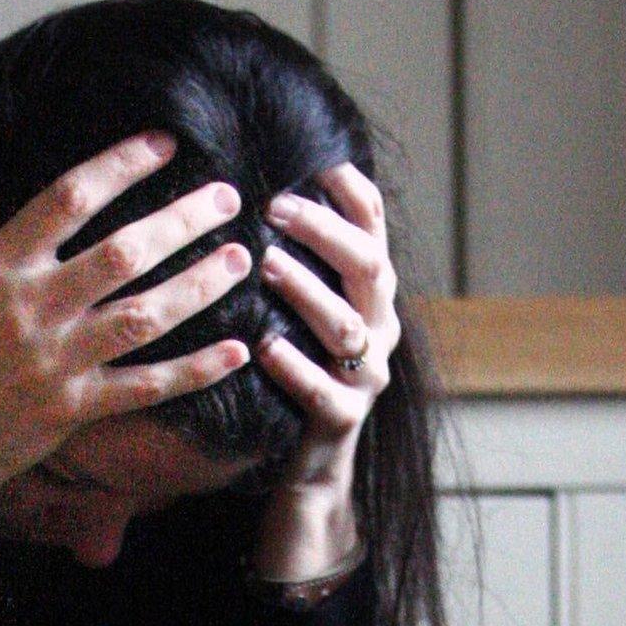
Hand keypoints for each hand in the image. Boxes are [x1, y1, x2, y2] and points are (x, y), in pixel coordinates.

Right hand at [0, 130, 254, 527]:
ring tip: (241, 257)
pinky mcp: (76, 408)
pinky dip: (196, 369)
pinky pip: (147, 385)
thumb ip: (18, 244)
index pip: (68, 199)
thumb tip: (83, 192)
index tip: (165, 144)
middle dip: (181, 221)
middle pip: (122, 254)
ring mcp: (56, 361)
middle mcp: (31, 309)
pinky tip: (238, 349)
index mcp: (0, 266)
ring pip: (144, 316)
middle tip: (226, 197)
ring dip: (199, 286)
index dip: (121, 166)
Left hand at [248, 161, 401, 578]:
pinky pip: (325, 391)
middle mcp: (378, 328)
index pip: (374, 229)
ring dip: (307, 291)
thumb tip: (246, 189)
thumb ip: (289, 259)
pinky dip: (296, 367)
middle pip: (370, 267)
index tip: (316, 160)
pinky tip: (263, 348)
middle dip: (324, 232)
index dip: (351, 192)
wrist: (308, 465)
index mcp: (369, 294)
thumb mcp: (296, 310)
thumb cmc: (292, 370)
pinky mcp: (342, 420)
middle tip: (273, 207)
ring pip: (347, 326)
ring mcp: (365, 376)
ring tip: (265, 266)